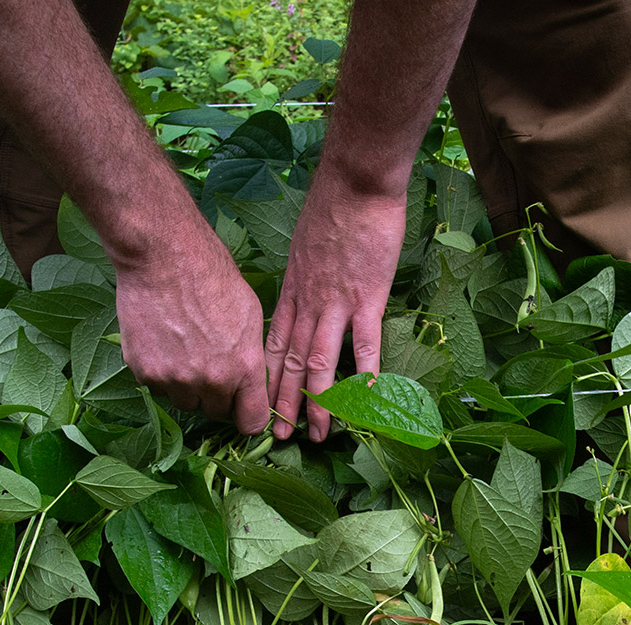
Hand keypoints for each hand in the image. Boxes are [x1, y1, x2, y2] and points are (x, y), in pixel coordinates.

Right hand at [115, 225, 269, 434]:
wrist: (164, 256)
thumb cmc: (211, 276)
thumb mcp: (250, 316)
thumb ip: (250, 358)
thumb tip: (252, 384)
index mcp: (244, 368)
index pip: (252, 422)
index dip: (247, 416)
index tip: (242, 409)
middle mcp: (211, 381)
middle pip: (214, 412)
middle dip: (214, 395)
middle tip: (207, 363)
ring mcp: (175, 380)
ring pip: (183, 401)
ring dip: (185, 385)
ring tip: (182, 347)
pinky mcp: (145, 372)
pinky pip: (157, 387)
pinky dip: (159, 372)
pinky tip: (162, 341)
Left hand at [266, 178, 407, 440]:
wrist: (355, 182)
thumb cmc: (334, 206)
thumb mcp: (306, 244)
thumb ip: (306, 274)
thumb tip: (308, 292)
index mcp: (293, 290)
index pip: (275, 343)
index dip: (268, 378)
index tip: (263, 405)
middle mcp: (308, 302)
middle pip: (291, 361)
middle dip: (285, 402)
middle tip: (281, 436)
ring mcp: (336, 302)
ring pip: (321, 362)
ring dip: (320, 402)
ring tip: (321, 434)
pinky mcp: (366, 297)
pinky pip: (364, 343)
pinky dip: (365, 373)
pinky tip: (366, 400)